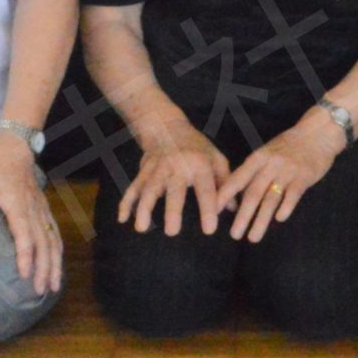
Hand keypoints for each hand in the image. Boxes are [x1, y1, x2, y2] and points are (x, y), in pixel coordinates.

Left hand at [0, 130, 62, 296]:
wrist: (14, 143)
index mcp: (18, 205)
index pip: (24, 236)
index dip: (25, 256)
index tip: (24, 275)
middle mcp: (33, 210)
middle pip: (44, 243)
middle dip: (44, 268)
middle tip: (40, 290)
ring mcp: (40, 208)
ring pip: (52, 239)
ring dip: (54, 262)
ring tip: (54, 284)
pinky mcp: (42, 207)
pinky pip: (54, 231)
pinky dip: (57, 249)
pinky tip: (57, 262)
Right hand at [116, 120, 230, 237]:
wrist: (167, 126)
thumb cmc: (197, 147)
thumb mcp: (216, 158)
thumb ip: (225, 182)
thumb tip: (235, 209)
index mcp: (200, 164)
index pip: (205, 188)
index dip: (208, 208)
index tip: (209, 230)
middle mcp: (177, 166)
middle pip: (174, 189)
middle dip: (172, 210)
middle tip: (172, 232)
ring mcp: (157, 168)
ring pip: (149, 189)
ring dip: (144, 208)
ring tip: (141, 228)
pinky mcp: (143, 171)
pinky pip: (133, 187)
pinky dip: (126, 202)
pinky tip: (122, 218)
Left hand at [216, 110, 341, 243]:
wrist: (319, 133)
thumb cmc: (291, 144)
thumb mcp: (269, 151)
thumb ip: (256, 170)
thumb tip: (238, 192)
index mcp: (259, 158)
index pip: (238, 179)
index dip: (225, 195)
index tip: (212, 211)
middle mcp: (270, 165)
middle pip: (253, 193)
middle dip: (242, 216)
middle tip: (234, 234)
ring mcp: (287, 172)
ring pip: (271, 200)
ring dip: (261, 220)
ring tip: (253, 237)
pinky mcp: (304, 178)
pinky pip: (292, 196)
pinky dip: (285, 209)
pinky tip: (279, 220)